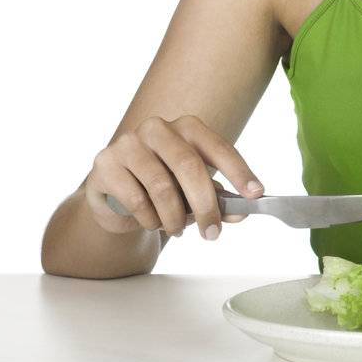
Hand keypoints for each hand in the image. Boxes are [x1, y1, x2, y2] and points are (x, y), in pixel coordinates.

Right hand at [83, 115, 264, 240]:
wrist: (114, 196)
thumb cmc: (162, 187)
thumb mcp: (193, 191)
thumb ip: (217, 198)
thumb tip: (240, 213)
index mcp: (186, 127)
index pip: (217, 147)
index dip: (238, 171)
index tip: (256, 194)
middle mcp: (157, 128)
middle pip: (189, 166)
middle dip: (205, 205)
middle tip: (212, 233)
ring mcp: (128, 144)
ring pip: (162, 188)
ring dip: (174, 218)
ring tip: (177, 229)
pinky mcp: (105, 165)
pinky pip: (136, 200)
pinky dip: (149, 220)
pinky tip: (151, 221)